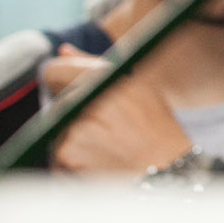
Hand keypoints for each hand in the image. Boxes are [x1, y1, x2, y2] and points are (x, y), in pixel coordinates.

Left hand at [42, 45, 191, 173]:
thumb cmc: (157, 128)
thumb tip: (63, 50)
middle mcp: (89, 99)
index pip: (54, 71)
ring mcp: (76, 128)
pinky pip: (57, 156)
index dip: (61, 82)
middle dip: (72, 116)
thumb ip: (93, 64)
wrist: (169, 172)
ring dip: (73, 140)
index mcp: (106, 76)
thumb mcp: (136, 87)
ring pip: (56, 132)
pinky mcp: (68, 155)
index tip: (70, 92)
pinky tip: (100, 163)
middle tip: (105, 131)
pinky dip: (73, 162)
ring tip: (107, 148)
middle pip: (56, 104)